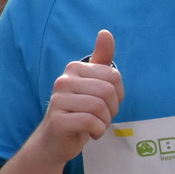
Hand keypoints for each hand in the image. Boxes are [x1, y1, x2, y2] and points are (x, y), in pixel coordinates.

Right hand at [31, 29, 124, 166]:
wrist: (56, 140)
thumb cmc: (80, 111)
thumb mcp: (94, 85)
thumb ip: (102, 60)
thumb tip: (105, 33)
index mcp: (74, 68)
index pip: (114, 77)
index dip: (118, 94)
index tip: (107, 103)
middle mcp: (63, 80)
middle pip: (108, 91)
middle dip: (112, 109)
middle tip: (102, 116)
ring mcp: (58, 99)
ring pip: (99, 107)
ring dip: (105, 121)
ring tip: (96, 124)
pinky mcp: (57, 119)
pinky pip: (90, 122)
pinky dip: (98, 130)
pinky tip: (91, 132)